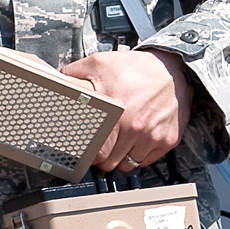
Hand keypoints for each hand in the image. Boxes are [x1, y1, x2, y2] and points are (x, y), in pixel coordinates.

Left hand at [60, 48, 198, 170]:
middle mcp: (136, 129)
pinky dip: (140, 155)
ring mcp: (154, 137)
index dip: (90, 155)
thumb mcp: (100, 63)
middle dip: (104, 159)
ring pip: (130, 165)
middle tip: (102, 148)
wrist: (172, 68)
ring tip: (119, 145)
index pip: (98, 153)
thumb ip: (75, 73)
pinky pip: (148, 160)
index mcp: (117, 114)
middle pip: (112, 163)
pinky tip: (136, 142)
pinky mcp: (168, 140)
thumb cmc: (138, 67)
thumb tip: (57, 80)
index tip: (89, 150)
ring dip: (122, 158)